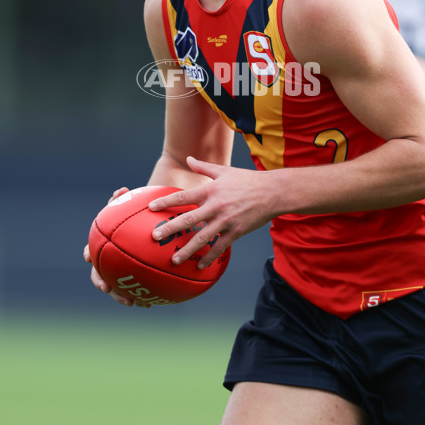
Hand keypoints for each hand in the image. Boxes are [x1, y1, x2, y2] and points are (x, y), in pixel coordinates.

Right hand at [84, 186, 152, 307]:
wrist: (138, 227)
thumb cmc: (129, 215)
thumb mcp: (125, 206)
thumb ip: (121, 200)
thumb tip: (122, 189)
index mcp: (101, 245)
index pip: (89, 250)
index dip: (88, 256)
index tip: (87, 259)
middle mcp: (104, 259)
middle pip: (98, 273)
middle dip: (102, 282)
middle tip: (107, 288)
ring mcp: (116, 270)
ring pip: (115, 287)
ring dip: (121, 296)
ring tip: (133, 302)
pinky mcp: (129, 278)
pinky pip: (133, 290)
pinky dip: (139, 297)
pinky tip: (150, 303)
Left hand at [147, 156, 275, 267]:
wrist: (272, 192)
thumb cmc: (247, 180)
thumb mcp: (224, 171)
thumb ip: (203, 167)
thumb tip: (188, 158)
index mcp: (210, 191)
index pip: (183, 197)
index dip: (166, 202)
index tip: (151, 208)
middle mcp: (215, 207)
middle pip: (188, 219)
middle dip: (170, 229)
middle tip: (155, 237)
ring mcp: (226, 221)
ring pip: (202, 238)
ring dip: (187, 250)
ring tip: (174, 260)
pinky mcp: (236, 232)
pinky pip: (220, 248)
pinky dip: (209, 258)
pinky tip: (200, 266)